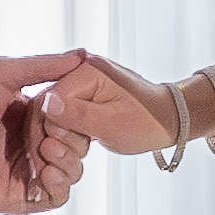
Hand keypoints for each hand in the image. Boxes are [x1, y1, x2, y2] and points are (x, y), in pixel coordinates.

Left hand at [0, 54, 93, 214]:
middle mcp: (36, 145)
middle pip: (79, 146)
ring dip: (69, 161)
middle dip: (74, 139)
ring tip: (47, 149)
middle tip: (51, 132)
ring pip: (73, 172)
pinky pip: (57, 198)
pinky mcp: (20, 196)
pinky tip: (46, 171)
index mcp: (36, 118)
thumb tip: (81, 55)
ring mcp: (30, 171)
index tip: (66, 108)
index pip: (76, 119)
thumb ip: (42, 65)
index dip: (79, 115)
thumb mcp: (3, 73)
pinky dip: (60, 186)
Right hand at [45, 55, 183, 156]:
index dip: (56, 128)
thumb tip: (45, 106)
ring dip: (67, 135)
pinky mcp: (83, 94)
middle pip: (47, 106)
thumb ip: (77, 115)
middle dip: (62, 133)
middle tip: (85, 144)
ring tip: (89, 141)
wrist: (169, 118)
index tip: (79, 142)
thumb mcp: (112, 124)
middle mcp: (80, 70)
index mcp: (87, 70)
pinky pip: (63, 115)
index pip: (48, 100)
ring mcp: (81, 82)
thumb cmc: (148, 122)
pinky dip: (72, 131)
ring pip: (53, 114)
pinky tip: (87, 138)